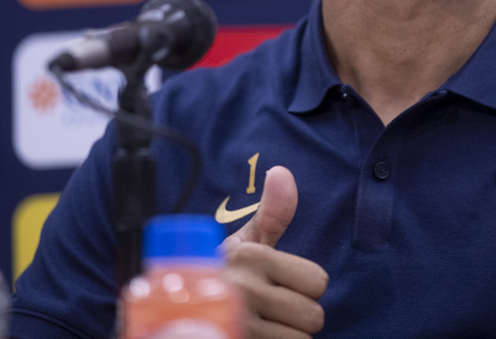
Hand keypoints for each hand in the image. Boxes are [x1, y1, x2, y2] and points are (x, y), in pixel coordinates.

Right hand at [221, 166, 328, 338]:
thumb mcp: (246, 241)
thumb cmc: (225, 273)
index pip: (317, 281)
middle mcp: (244, 290)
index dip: (307, 285)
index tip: (284, 284)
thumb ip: (272, 213)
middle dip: (299, 315)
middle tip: (275, 309)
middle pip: (313, 315)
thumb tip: (282, 173)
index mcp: (251, 257)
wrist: (177, 308)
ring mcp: (238, 324)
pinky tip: (259, 337)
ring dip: (286, 336)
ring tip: (265, 325)